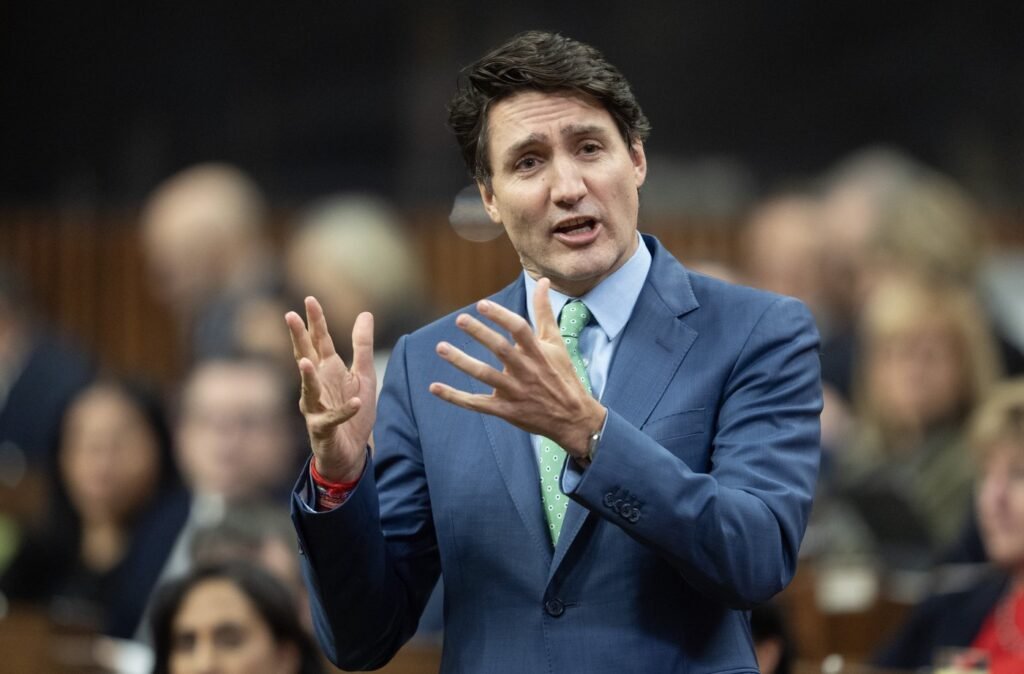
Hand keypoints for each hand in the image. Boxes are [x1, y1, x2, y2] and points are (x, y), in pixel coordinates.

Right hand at [285, 297, 375, 481]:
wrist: (349, 452)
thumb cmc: (352, 411)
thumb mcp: (363, 374)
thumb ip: (362, 346)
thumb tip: (365, 313)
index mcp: (327, 371)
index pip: (320, 341)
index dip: (315, 322)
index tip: (309, 300)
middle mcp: (317, 386)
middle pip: (306, 358)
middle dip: (298, 338)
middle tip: (289, 316)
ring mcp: (316, 408)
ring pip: (310, 390)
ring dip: (308, 378)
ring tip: (306, 363)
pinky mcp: (323, 429)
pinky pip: (334, 418)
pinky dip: (345, 410)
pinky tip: (355, 401)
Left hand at [429, 278, 605, 455]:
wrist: (572, 418)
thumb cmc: (562, 375)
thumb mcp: (556, 343)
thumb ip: (544, 312)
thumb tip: (543, 281)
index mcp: (538, 353)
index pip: (520, 330)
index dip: (501, 316)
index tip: (482, 304)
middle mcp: (526, 371)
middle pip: (501, 349)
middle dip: (480, 334)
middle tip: (460, 319)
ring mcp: (515, 392)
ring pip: (485, 375)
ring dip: (461, 362)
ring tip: (441, 347)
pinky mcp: (506, 410)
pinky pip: (476, 403)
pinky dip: (454, 397)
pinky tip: (434, 387)